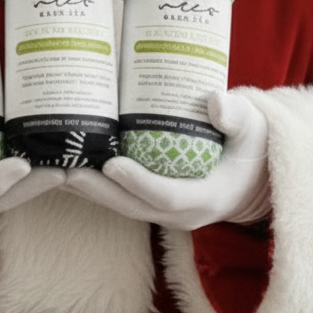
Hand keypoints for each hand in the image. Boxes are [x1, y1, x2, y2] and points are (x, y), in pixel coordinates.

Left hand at [64, 90, 270, 229]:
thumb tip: (214, 101)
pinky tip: (70, 170)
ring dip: (89, 192)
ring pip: (123, 205)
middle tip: (65, 171)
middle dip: (98, 191)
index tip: (112, 164)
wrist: (257, 172)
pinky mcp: (156, 202)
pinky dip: (97, 187)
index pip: (166, 196)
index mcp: (207, 196)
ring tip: (55, 171)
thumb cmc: (254, 143)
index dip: (138, 182)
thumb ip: (236, 116)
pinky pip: (123, 198)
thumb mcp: (253, 126)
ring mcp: (167, 210)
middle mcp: (184, 212)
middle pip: (133, 206)